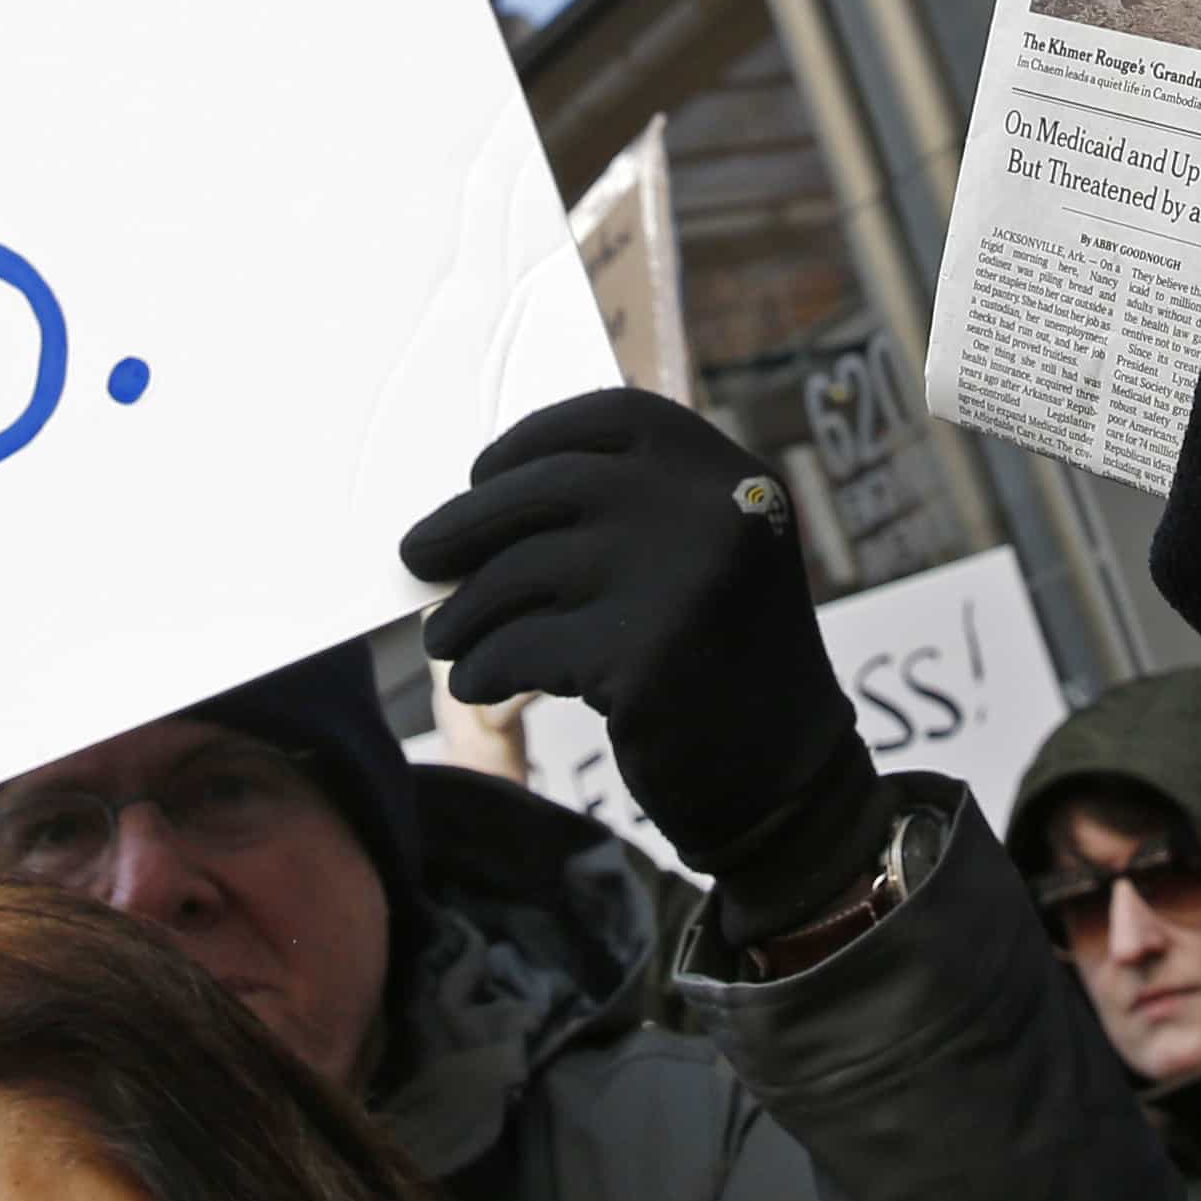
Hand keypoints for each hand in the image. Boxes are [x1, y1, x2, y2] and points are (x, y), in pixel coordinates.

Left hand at [403, 390, 885, 943]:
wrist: (784, 781)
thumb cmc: (720, 665)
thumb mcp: (702, 559)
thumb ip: (627, 516)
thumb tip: (475, 508)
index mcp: (729, 474)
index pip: (612, 419)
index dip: (534, 440)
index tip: (482, 474)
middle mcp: (712, 510)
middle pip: (550, 490)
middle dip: (467, 523)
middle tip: (415, 555)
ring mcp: (681, 579)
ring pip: (522, 573)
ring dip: (467, 609)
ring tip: (444, 638)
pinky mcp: (644, 656)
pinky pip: (523, 647)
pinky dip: (484, 666)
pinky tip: (475, 683)